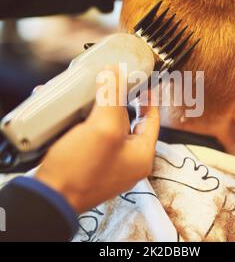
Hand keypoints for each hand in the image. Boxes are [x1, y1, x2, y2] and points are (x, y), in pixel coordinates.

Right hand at [35, 67, 159, 213]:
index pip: (151, 120)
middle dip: (115, 100)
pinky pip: (90, 134)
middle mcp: (126, 160)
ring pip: (106, 126)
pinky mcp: (88, 162)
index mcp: (141, 155)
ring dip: (97, 108)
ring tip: (87, 93)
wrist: (49, 198)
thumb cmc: (81, 170)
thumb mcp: (103, 129)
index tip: (143, 85)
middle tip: (108, 83)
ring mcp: (107, 163)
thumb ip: (112, 98)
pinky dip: (83, 120)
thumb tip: (114, 71)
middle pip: (126, 121)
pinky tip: (71, 109)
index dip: (149, 99)